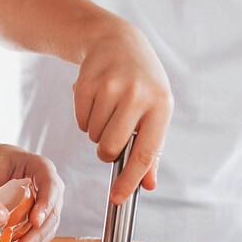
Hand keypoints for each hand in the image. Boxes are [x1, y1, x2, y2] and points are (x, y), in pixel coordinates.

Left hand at [0, 143, 63, 241]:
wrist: (1, 166)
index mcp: (43, 169)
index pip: (50, 186)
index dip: (45, 205)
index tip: (35, 221)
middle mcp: (52, 188)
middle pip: (52, 213)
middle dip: (37, 233)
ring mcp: (49, 205)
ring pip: (48, 228)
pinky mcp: (41, 218)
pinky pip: (40, 235)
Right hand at [73, 22, 172, 203]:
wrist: (117, 42)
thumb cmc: (141, 84)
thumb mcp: (155, 111)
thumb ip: (151, 150)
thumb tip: (148, 185)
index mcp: (160, 106)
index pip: (145, 153)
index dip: (130, 180)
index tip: (118, 198)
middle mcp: (137, 95)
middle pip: (111, 147)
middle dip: (106, 150)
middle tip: (111, 136)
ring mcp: (111, 87)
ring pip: (93, 135)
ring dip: (97, 131)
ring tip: (107, 109)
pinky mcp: (87, 83)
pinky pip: (81, 121)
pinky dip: (85, 118)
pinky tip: (96, 100)